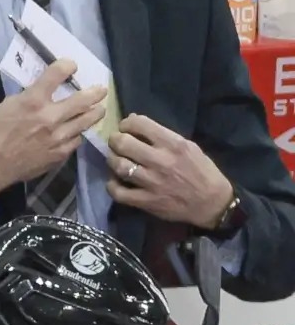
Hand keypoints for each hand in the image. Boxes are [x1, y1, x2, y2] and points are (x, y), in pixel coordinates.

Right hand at [0, 59, 107, 204]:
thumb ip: (30, 96)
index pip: (57, 73)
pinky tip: (74, 132)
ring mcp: (58, 137)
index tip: (71, 66)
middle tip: (101, 90)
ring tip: (98, 110)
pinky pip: (76, 140)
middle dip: (96, 92)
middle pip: (84, 99)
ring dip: (95, 113)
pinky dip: (76, 133)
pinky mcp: (61, 153)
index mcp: (33, 101)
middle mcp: (50, 116)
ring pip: (87, 121)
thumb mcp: (8, 105)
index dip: (67, 65)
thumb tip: (45, 91)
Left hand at [107, 113, 236, 230]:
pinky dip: (111, 185)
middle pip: (123, 144)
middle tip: (116, 142)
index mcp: (174, 144)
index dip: (127, 123)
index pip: (140, 124)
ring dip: (112, 160)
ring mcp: (152, 182)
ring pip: (118, 166)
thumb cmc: (201, 171)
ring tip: (115, 159)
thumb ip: (163, 136)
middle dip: (115, 140)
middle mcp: (161, 161)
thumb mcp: (189, 147)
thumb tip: (134, 121)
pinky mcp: (146, 201)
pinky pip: (118, 192)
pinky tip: (115, 181)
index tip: (125, 127)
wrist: (212, 203)